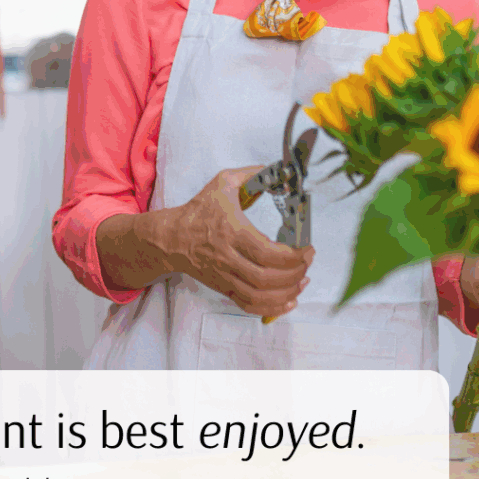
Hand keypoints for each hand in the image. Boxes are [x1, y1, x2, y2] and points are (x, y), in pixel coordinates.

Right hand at [165, 165, 313, 317]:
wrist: (171, 238)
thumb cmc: (198, 211)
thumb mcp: (222, 183)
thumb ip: (251, 175)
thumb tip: (276, 171)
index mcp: (231, 231)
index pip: (266, 253)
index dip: (292, 256)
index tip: (307, 248)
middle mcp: (228, 258)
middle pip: (267, 277)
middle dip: (295, 273)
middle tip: (307, 261)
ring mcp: (225, 276)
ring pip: (260, 295)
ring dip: (287, 293)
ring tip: (303, 281)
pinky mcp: (224, 288)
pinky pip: (249, 305)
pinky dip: (272, 308)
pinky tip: (288, 300)